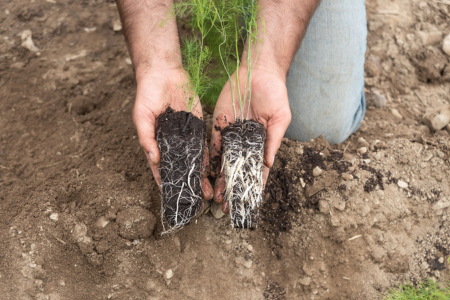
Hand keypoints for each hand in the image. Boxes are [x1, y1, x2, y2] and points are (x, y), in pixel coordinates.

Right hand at [133, 68, 212, 200]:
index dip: (165, 183)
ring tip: (209, 192)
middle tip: (198, 200)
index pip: (160, 168)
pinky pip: (203, 145)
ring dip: (201, 176)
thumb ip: (147, 138)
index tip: (171, 197)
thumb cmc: (147, 94)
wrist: (164, 73)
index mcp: (156, 143)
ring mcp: (185, 136)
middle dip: (188, 184)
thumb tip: (154, 160)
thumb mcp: (142, 116)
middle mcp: (171, 143)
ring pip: (194, 160)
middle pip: (180, 167)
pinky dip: (208, 159)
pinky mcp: (197, 127)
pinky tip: (214, 172)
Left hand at [210, 67, 291, 212]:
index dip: (254, 186)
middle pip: (238, 170)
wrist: (257, 71)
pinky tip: (207, 175)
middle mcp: (245, 143)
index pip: (257, 169)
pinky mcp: (218, 126)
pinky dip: (209, 161)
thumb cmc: (275, 93)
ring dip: (220, 179)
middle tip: (227, 207)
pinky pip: (212, 145)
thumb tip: (269, 164)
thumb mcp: (279, 119)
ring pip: (224, 162)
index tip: (250, 202)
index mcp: (261, 143)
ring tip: (216, 197)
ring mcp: (231, 135)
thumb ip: (273, 141)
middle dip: (233, 188)